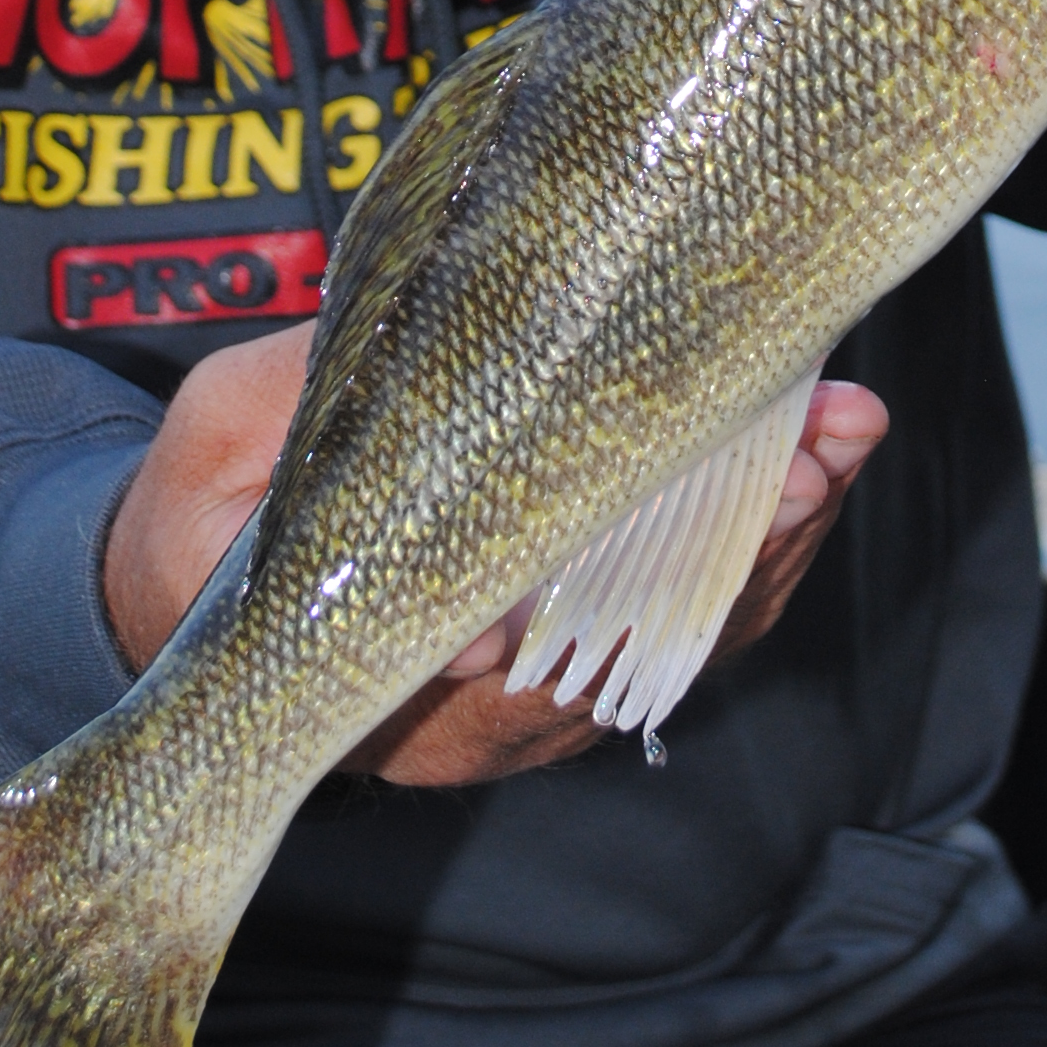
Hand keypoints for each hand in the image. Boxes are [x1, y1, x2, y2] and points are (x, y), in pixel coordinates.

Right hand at [102, 333, 888, 789]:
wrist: (205, 590)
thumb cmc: (207, 513)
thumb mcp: (218, 439)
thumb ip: (295, 405)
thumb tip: (400, 335)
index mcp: (371, 674)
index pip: (489, 664)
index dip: (579, 611)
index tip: (657, 552)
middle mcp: (477, 712)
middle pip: (634, 652)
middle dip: (733, 555)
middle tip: (805, 462)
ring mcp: (545, 696)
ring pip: (688, 637)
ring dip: (779, 534)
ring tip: (842, 428)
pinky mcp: (589, 652)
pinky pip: (700, 613)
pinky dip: (771, 534)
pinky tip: (825, 442)